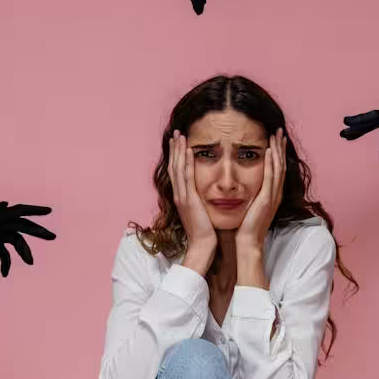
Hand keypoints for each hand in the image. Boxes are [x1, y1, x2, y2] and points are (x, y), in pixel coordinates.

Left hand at [0, 201, 55, 276]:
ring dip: (24, 252)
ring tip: (30, 262)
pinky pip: (5, 255)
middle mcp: (2, 223)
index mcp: (0, 214)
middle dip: (39, 232)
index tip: (49, 211)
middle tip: (53, 237)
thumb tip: (6, 204)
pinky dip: (6, 264)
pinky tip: (4, 274)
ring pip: (17, 243)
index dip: (35, 210)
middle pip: (24, 227)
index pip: (21, 210)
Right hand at [168, 131, 217, 249]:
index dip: (176, 157)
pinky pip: (187, 177)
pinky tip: (188, 151)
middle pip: (173, 167)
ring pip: (178, 169)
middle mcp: (179, 195)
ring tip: (180, 136)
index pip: (176, 172)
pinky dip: (186, 163)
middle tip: (176, 133)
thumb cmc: (204, 232)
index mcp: (181, 198)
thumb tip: (203, 194)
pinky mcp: (189, 200)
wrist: (202, 245)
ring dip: (178, 151)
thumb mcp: (200, 212)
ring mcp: (182, 197)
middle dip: (174, 149)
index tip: (178, 143)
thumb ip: (199, 201)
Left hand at [235, 129, 285, 248]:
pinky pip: (270, 177)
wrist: (249, 241)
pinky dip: (270, 164)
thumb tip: (249, 187)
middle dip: (280, 147)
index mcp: (273, 194)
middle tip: (279, 131)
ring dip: (277, 150)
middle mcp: (276, 193)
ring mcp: (273, 196)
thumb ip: (254, 195)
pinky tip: (269, 152)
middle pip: (281, 165)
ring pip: (277, 168)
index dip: (278, 153)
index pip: (277, 169)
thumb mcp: (252, 207)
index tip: (276, 140)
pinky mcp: (266, 199)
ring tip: (276, 135)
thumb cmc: (247, 227)